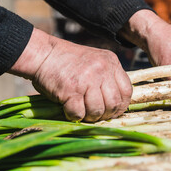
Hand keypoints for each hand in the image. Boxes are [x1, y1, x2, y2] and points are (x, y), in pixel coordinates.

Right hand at [9, 28, 131, 121]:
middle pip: (114, 103)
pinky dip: (74, 116)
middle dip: (106, 114)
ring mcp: (87, 80)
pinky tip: (69, 110)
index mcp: (111, 62)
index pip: (127, 91)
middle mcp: (102, 70)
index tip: (113, 111)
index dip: (121, 105)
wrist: (43, 54)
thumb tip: (117, 105)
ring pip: (98, 111)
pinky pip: (79, 113)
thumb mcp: (95, 62)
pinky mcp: (71, 90)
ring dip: (90, 117)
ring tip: (82, 112)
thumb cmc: (68, 62)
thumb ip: (108, 77)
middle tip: (96, 115)